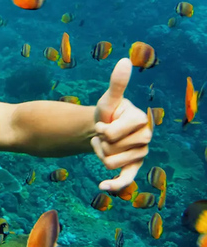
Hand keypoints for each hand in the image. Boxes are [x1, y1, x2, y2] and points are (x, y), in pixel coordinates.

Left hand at [91, 58, 151, 191]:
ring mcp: (141, 154)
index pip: (111, 134)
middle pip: (111, 151)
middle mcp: (146, 138)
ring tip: (104, 144)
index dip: (101, 131)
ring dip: (100, 154)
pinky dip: (114, 185)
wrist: (104, 126)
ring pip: (110, 163)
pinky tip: (102, 186)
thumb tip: (125, 60)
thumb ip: (117, 83)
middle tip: (103, 134)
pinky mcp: (134, 168)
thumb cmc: (108, 112)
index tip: (104, 123)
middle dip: (100, 143)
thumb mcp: (109, 99)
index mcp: (141, 121)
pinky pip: (126, 179)